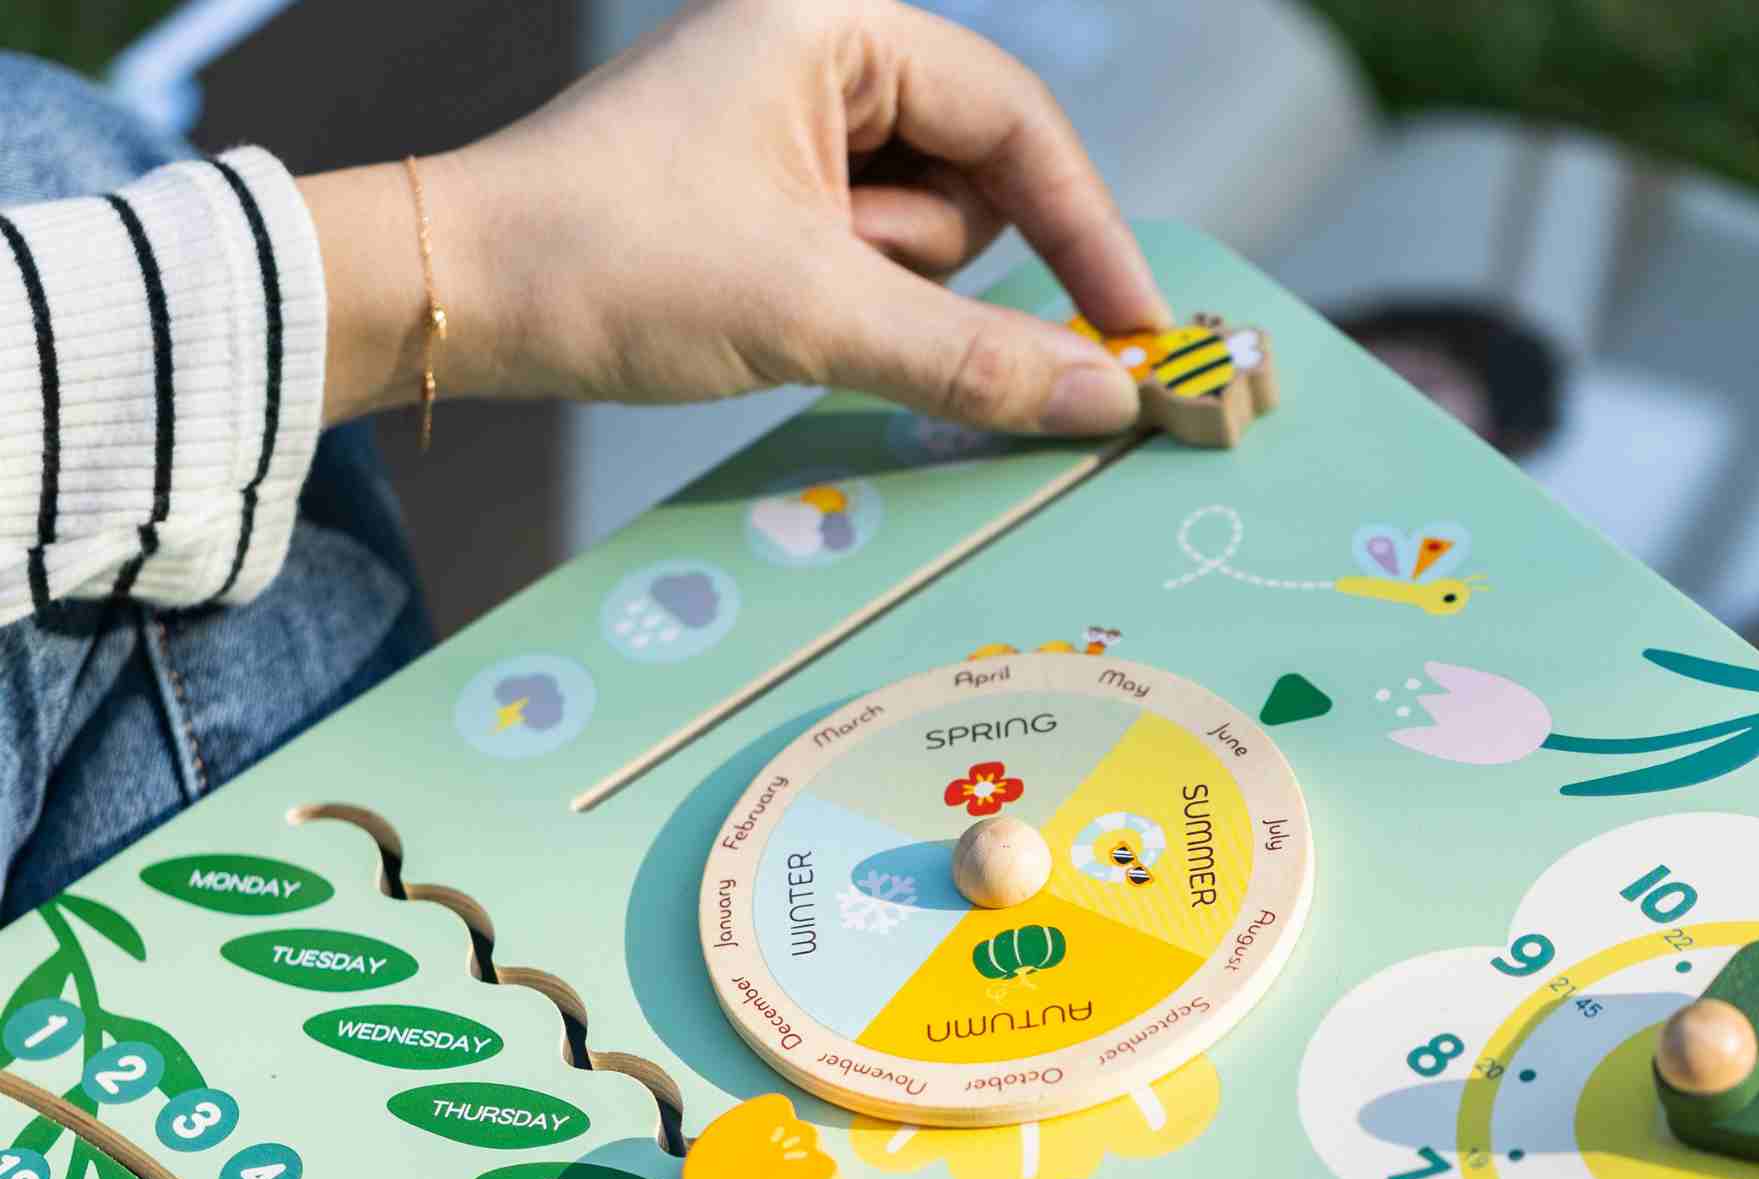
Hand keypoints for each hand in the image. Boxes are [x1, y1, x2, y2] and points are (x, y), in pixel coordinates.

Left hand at [301, 0, 1168, 434]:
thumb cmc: (610, 261)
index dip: (1085, 231)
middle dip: (939, 270)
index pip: (1014, 122)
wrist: (457, 298)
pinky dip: (853, 312)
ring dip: (882, 297)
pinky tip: (775, 322)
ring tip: (780, 308)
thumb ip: (972, 356)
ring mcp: (788, 134)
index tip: (1135, 329)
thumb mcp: (810, 311)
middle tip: (873, 318)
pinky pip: (864, 266)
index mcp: (832, 25)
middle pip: (973, 182)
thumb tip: (1106, 396)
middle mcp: (818, 60)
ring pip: (920, 238)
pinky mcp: (764, 203)